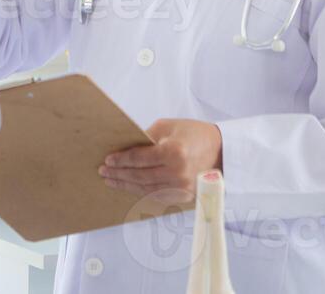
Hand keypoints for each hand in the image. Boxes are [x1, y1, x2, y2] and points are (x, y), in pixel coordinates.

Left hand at [99, 119, 222, 202]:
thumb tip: (124, 148)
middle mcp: (178, 173)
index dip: (121, 160)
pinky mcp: (184, 196)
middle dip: (119, 174)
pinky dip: (140, 191)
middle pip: (140, 176)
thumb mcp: (168, 126)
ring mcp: (182, 188)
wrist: (221, 151)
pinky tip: (129, 186)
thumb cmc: (194, 134)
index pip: (139, 159)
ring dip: (126, 185)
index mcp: (174, 152)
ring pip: (146, 189)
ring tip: (111, 180)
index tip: (107, 160)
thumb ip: (146, 138)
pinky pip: (156, 195)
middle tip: (103, 172)